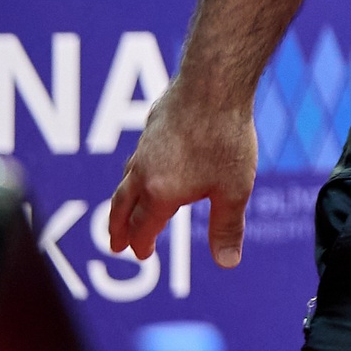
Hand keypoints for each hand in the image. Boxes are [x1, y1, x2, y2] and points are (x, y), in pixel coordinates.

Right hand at [106, 80, 257, 268]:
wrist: (213, 85)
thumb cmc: (225, 139)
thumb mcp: (234, 190)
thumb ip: (226, 228)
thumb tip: (228, 264)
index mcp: (160, 193)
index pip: (143, 228)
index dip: (141, 245)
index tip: (141, 256)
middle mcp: (144, 172)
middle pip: (122, 208)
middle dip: (118, 229)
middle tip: (115, 245)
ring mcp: (144, 147)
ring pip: (126, 181)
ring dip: (122, 201)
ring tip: (125, 210)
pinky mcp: (152, 125)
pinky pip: (136, 157)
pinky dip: (135, 172)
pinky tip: (147, 166)